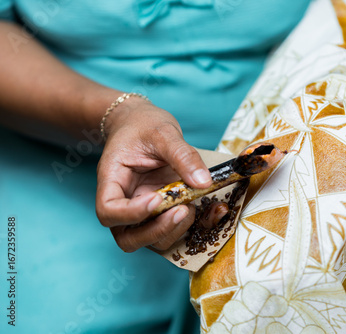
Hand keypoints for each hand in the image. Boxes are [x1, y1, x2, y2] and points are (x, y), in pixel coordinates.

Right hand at [95, 98, 227, 251]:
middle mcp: (124, 203)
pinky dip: (191, 227)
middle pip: (128, 238)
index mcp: (112, 181)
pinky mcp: (161, 213)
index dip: (131, 214)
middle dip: (157, 230)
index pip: (108, 211)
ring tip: (193, 206)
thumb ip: (183, 155)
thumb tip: (204, 182)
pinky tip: (210, 211)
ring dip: (175, 231)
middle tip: (183, 209)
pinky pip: (172, 231)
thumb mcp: (163, 133)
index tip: (157, 198)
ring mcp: (142, 212)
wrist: (142, 124)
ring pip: (151, 241)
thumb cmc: (143, 126)